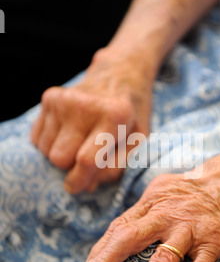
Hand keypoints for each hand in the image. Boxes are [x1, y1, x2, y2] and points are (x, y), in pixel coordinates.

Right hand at [30, 47, 154, 192]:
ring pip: (46, 150)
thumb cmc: (132, 114)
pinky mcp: (50, 97)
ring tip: (80, 141)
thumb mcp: (140, 140)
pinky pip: (37, 137)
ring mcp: (64, 99)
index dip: (79, 180)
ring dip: (60, 154)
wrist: (121, 73)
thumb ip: (118, 167)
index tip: (76, 187)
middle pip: (60, 158)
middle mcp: (85, 105)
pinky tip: (69, 132)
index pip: (86, 160)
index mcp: (114, 115)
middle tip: (86, 157)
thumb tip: (89, 186)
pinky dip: (50, 143)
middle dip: (70, 167)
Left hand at [78, 137, 219, 261]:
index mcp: (152, 201)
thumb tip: (122, 229)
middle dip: (106, 260)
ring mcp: (189, 229)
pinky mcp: (212, 241)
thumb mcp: (166, 188)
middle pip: (130, 236)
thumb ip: (146, 207)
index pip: (120, 226)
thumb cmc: (199, 187)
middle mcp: (166, 214)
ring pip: (162, 258)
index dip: (101, 250)